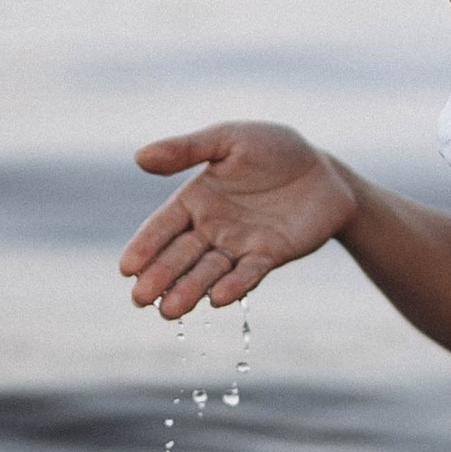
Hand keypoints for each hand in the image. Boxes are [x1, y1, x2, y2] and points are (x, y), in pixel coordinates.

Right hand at [119, 122, 355, 316]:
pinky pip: (249, 273)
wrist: (324, 170)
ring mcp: (239, 245)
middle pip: (180, 256)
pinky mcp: (269, 256)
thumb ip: (187, 149)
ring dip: (189, 290)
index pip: (162, 227)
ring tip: (169, 311)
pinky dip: (235, 286)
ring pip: (209, 272)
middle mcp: (212, 228)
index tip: (126, 268)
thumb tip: (139, 156)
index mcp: (195, 200)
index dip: (144, 246)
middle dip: (160, 277)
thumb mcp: (229, 139)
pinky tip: (218, 298)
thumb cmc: (273, 149)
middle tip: (141, 300)